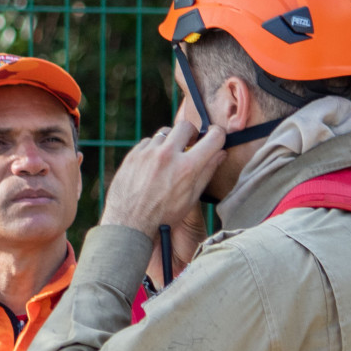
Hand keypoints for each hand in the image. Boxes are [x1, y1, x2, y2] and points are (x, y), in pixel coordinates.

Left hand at [100, 119, 226, 239]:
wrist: (129, 224)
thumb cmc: (163, 216)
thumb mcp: (191, 198)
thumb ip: (207, 172)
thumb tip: (221, 153)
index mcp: (187, 168)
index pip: (213, 138)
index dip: (219, 134)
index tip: (216, 135)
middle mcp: (168, 156)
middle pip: (186, 126)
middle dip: (191, 133)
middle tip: (190, 143)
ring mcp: (148, 153)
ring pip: (164, 134)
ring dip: (169, 142)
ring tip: (168, 159)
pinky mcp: (133, 155)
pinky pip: (147, 143)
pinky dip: (152, 150)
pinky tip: (152, 165)